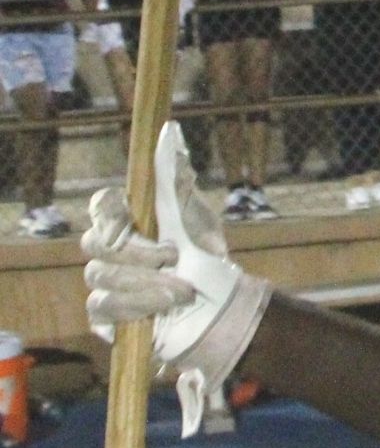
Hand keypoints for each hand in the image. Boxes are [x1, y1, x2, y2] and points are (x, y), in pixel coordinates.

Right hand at [82, 122, 270, 436]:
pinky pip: (102, 309)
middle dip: (138, 254)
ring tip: (183, 290)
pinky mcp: (106, 316)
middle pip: (93, 243)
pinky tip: (163, 310)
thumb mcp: (196, 214)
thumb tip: (169, 130)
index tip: (132, 224)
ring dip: (146, 285)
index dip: (109, 214)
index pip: (100, 205)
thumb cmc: (204, 255)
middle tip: (174, 258)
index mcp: (129, 219)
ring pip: (100, 278)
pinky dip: (136, 309)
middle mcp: (110, 249)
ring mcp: (105, 283)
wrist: (218, 305)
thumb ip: (177, 177)